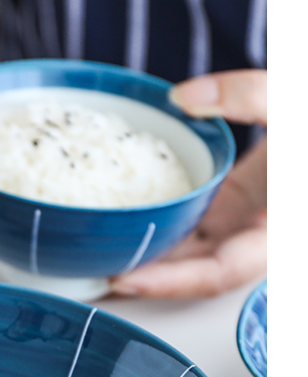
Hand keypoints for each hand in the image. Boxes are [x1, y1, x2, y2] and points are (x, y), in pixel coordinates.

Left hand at [110, 69, 266, 297]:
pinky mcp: (229, 208)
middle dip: (142, 278)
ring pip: (187, 254)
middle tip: (89, 276)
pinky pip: (188, 228)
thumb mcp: (294, 101)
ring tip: (92, 256)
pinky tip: (120, 224)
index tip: (124, 279)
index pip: (218, 274)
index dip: (170, 283)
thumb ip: (247, 94)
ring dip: (144, 258)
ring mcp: (240, 225)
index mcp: (276, 232)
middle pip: (192, 273)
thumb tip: (183, 97)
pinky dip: (156, 229)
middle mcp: (255, 238)